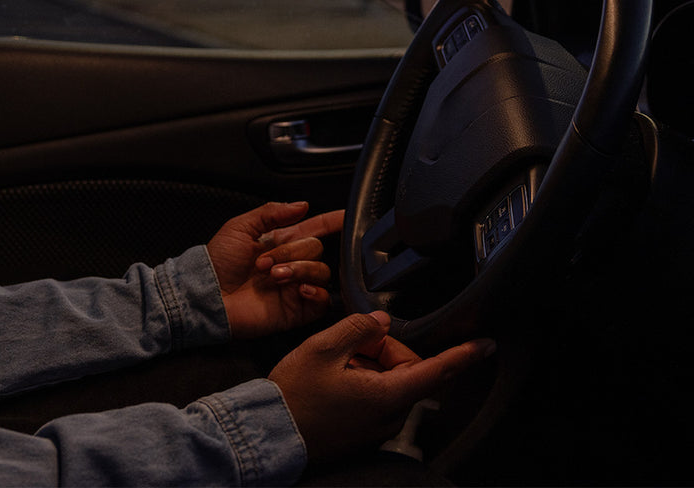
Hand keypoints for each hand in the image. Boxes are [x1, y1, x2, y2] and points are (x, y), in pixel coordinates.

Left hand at [207, 201, 344, 338]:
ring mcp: (296, 286)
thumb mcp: (240, 227)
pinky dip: (316, 292)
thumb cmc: (217, 262)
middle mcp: (292, 262)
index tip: (347, 216)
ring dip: (299, 270)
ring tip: (273, 276)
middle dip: (293, 252)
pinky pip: (323, 300)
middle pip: (317, 248)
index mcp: (280, 241)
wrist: (208, 294)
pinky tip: (299, 289)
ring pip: (322, 271)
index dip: (333, 221)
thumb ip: (271, 212)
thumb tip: (302, 205)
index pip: (316, 228)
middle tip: (265, 261)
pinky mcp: (297, 309)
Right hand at [269, 311, 495, 464]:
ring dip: (370, 366)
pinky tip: (333, 380)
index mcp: (386, 395)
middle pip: (407, 371)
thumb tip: (381, 320)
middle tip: (350, 344)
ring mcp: (377, 428)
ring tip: (335, 364)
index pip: (436, 371)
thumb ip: (358, 329)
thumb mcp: (322, 349)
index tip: (485, 345)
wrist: (270, 434)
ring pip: (390, 384)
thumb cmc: (294, 395)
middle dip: (386, 350)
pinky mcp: (364, 434)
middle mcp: (389, 416)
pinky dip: (362, 382)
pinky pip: (376, 399)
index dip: (463, 355)